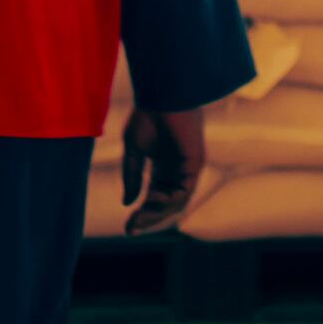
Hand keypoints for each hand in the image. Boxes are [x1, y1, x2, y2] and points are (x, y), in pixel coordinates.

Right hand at [120, 107, 204, 236]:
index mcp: (161, 167)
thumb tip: (127, 203)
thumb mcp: (133, 151)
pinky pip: (185, 191)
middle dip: (148, 218)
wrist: (162, 95)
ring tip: (140, 218)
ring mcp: (187, 169)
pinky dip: (169, 200)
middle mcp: (175, 171)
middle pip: (164, 205)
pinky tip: (152, 199)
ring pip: (175, 202)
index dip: (141, 213)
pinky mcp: (195, 164)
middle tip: (131, 228)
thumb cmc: (146, 116)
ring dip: (158, 213)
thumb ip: (131, 177)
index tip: (126, 227)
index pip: (153, 198)